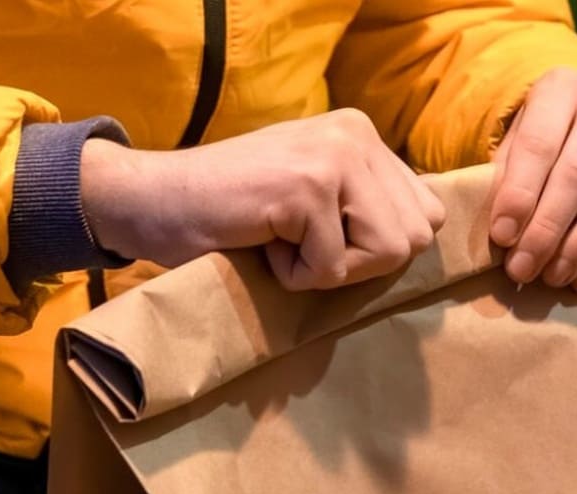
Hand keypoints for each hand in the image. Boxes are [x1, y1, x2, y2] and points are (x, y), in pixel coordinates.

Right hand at [80, 109, 445, 290]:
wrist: (150, 201)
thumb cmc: (228, 213)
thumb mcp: (313, 198)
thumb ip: (365, 205)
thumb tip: (424, 238)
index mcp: (363, 134)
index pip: (426, 213)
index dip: (378, 246)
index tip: (322, 238)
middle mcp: (357, 134)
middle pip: (415, 236)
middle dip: (361, 261)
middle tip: (300, 243)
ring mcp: (334, 157)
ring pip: (387, 252)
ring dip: (331, 268)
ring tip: (283, 241)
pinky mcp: (306, 188)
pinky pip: (332, 269)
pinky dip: (293, 276)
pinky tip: (259, 242)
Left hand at [489, 68, 576, 294]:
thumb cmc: (538, 144)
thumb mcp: (510, 147)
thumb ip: (503, 182)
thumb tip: (504, 238)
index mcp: (562, 89)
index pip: (540, 142)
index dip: (520, 194)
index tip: (502, 236)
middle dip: (549, 227)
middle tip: (523, 268)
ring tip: (554, 276)